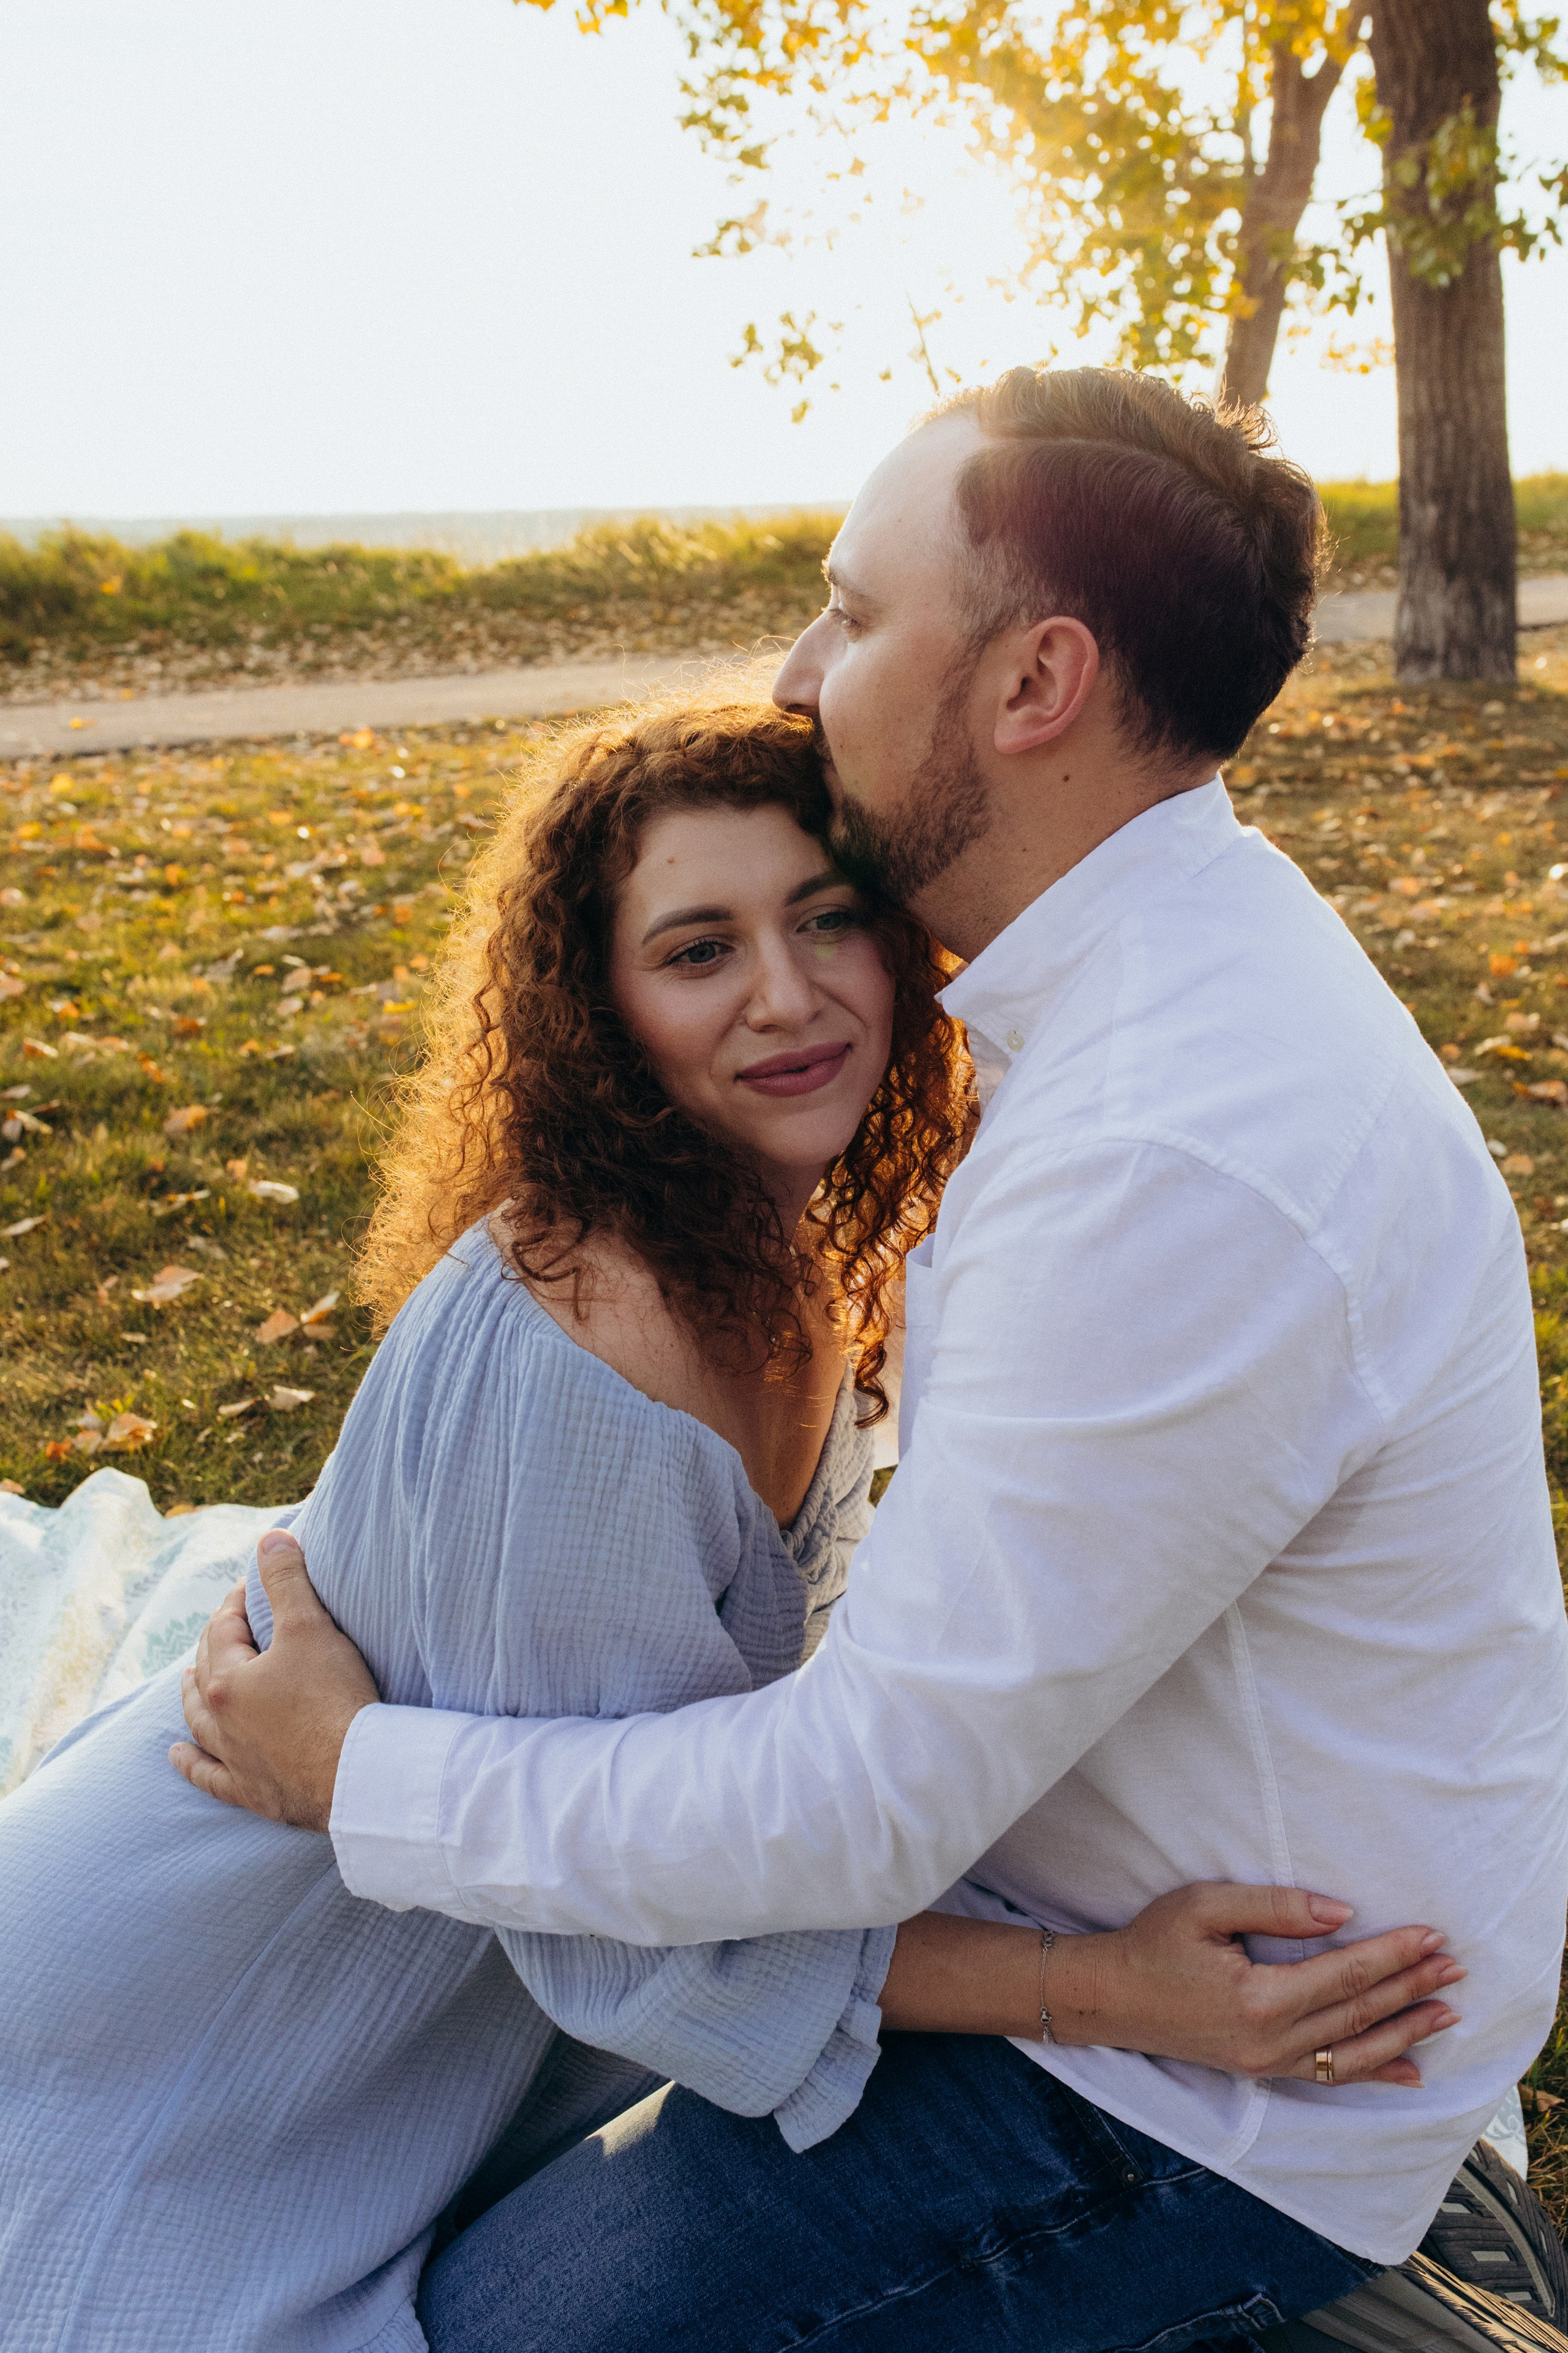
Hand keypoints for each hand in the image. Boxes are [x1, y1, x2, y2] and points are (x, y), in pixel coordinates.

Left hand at [169, 1531, 378, 1832]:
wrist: (356, 1775)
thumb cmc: (334, 1699)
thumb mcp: (310, 1628)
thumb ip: (286, 1581)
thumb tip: (269, 1539)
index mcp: (226, 1681)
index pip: (222, 1628)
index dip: (237, 1601)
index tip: (252, 1586)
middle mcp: (220, 1722)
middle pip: (206, 1672)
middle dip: (215, 1642)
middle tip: (230, 1624)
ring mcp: (234, 1759)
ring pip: (199, 1723)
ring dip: (191, 1697)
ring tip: (187, 1680)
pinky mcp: (252, 1791)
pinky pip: (209, 1775)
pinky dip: (191, 1764)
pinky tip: (178, 1755)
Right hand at [1053, 1883, 1463, 2086]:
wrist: (1110, 1998)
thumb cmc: (1152, 1943)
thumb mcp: (1204, 1905)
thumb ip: (1275, 1907)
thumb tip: (1341, 1913)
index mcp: (1259, 1997)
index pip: (1346, 1974)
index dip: (1393, 1954)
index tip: (1431, 1936)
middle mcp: (1271, 2041)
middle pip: (1360, 2013)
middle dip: (1412, 1988)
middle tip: (1455, 1966)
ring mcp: (1269, 2063)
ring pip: (1355, 2050)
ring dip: (1407, 2031)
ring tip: (1448, 2012)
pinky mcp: (1264, 2070)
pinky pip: (1331, 2075)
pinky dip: (1375, 2072)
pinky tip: (1409, 2069)